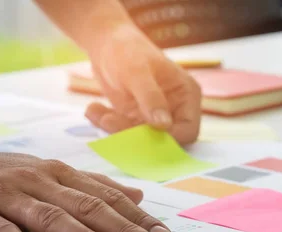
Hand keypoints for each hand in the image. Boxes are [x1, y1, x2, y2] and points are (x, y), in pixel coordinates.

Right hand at [0, 143, 172, 231]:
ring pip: (52, 217)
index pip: (106, 198)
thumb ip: (92, 185)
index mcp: (59, 175)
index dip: (137, 218)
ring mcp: (7, 196)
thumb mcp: (49, 174)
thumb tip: (137, 195)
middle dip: (125, 230)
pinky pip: (0, 231)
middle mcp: (38, 182)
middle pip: (87, 207)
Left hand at [84, 24, 201, 144]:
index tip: (141, 135)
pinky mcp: (136, 119)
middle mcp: (175, 109)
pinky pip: (124, 132)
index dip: (168, 138)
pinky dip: (107, 124)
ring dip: (116, 129)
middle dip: (136, 135)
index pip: (188, 130)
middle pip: (163, 139)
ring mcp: (155, 116)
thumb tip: (164, 125)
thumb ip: (151, 98)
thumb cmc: (127, 49)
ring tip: (96, 112)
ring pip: (140, 139)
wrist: (106, 41)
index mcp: (187, 96)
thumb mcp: (137, 72)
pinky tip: (94, 110)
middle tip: (109, 121)